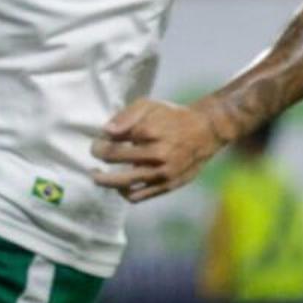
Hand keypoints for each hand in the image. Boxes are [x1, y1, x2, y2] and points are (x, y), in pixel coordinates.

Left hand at [92, 97, 227, 202]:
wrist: (207, 131)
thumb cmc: (173, 117)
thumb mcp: (150, 106)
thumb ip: (126, 116)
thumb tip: (106, 131)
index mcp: (151, 132)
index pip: (113, 141)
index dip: (100, 142)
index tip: (99, 141)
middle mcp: (158, 154)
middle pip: (115, 159)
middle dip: (98, 156)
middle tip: (95, 155)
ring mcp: (163, 173)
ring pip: (124, 184)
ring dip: (104, 180)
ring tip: (97, 176)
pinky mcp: (168, 185)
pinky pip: (138, 196)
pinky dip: (124, 193)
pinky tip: (119, 185)